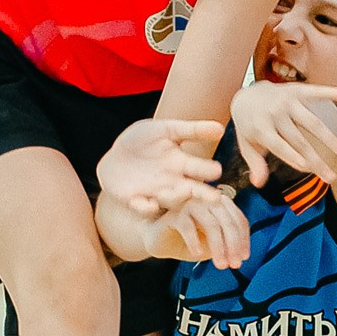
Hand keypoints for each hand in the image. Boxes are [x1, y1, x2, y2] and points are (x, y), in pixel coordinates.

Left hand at [96, 118, 223, 218]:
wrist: (114, 156)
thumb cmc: (142, 140)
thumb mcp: (165, 130)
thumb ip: (191, 130)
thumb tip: (221, 128)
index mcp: (182, 164)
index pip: (199, 168)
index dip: (207, 170)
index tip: (217, 171)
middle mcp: (173, 182)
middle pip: (192, 190)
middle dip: (203, 194)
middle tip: (215, 198)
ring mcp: (156, 193)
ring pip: (171, 200)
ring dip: (177, 198)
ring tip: (184, 192)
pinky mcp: (137, 201)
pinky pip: (144, 207)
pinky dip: (146, 207)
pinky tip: (150, 203)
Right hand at [146, 189, 249, 269]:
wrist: (159, 241)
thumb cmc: (187, 242)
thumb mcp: (212, 244)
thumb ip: (227, 243)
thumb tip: (240, 253)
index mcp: (219, 203)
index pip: (238, 219)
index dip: (243, 240)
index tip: (243, 258)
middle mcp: (206, 199)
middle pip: (227, 221)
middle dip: (233, 245)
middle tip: (234, 264)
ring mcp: (190, 204)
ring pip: (211, 224)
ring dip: (218, 247)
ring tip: (219, 264)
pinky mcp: (174, 213)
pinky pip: (188, 227)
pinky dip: (195, 242)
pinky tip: (196, 254)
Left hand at [231, 78, 336, 187]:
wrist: (247, 95)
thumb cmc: (250, 126)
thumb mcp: (247, 144)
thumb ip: (255, 163)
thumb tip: (259, 184)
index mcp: (260, 127)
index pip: (278, 145)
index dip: (291, 155)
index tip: (307, 167)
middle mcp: (274, 113)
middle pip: (299, 140)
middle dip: (316, 159)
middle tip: (332, 177)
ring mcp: (286, 101)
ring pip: (313, 122)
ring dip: (330, 138)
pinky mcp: (297, 90)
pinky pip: (315, 91)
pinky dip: (331, 92)